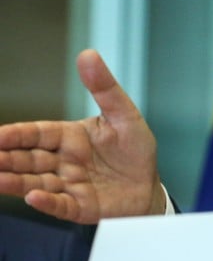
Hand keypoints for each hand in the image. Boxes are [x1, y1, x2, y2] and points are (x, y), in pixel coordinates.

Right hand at [0, 49, 164, 222]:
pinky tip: (33, 197)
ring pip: (36, 182)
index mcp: (70, 137)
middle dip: (7, 158)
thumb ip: (104, 88)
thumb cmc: (135, 149)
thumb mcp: (124, 115)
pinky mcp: (80, 206)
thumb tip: (88, 54)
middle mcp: (64, 161)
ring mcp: (69, 185)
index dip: (16, 134)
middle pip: (29, 159)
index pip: (37, 134)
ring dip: (15, 181)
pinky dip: (46, 202)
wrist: (150, 185)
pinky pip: (60, 204)